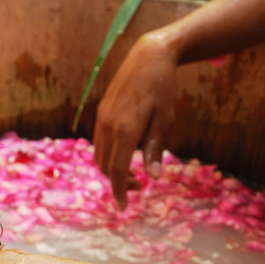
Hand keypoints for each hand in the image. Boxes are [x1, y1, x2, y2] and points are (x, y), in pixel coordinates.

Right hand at [93, 31, 179, 208]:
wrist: (148, 56)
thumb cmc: (163, 89)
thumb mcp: (166, 120)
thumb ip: (155, 149)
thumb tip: (153, 177)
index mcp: (126, 129)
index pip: (118, 170)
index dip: (120, 191)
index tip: (124, 207)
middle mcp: (109, 125)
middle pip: (106, 166)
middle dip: (119, 183)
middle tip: (139, 189)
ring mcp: (102, 118)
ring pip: (99, 155)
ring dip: (112, 170)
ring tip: (133, 174)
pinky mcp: (101, 112)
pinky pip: (98, 142)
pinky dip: (108, 155)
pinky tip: (124, 155)